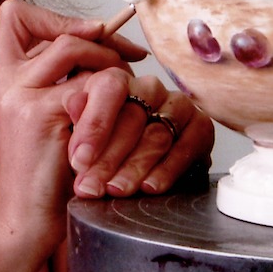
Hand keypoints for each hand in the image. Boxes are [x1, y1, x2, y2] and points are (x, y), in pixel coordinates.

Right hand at [0, 0, 142, 245]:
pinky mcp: (39, 113)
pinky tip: (121, 120)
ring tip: (125, 92)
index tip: (91, 36)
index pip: (15, 15)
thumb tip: (103, 41)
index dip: (57, 17)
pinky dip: (115, 99)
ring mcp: (17, 94)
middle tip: (132, 60)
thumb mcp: (47, 117)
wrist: (26, 220)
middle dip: (103, 40)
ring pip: (75, 47)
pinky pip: (91, 84)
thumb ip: (59, 81)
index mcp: (1, 77)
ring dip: (109, 63)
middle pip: (55, 27)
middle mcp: (3, 80)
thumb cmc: (45, 174)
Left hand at [64, 69, 212, 197]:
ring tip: (116, 190)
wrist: (132, 174)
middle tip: (91, 187)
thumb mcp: (78, 134)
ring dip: (134, 168)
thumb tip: (71, 102)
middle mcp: (149, 87)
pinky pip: (185, 148)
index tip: (79, 160)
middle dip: (108, 158)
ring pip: (156, 136)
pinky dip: (166, 171)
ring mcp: (177, 106)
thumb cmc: (101, 152)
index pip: (107, 89)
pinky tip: (149, 187)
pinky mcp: (201, 126)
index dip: (93, 125)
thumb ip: (74, 117)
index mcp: (116, 80)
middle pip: (131, 118)